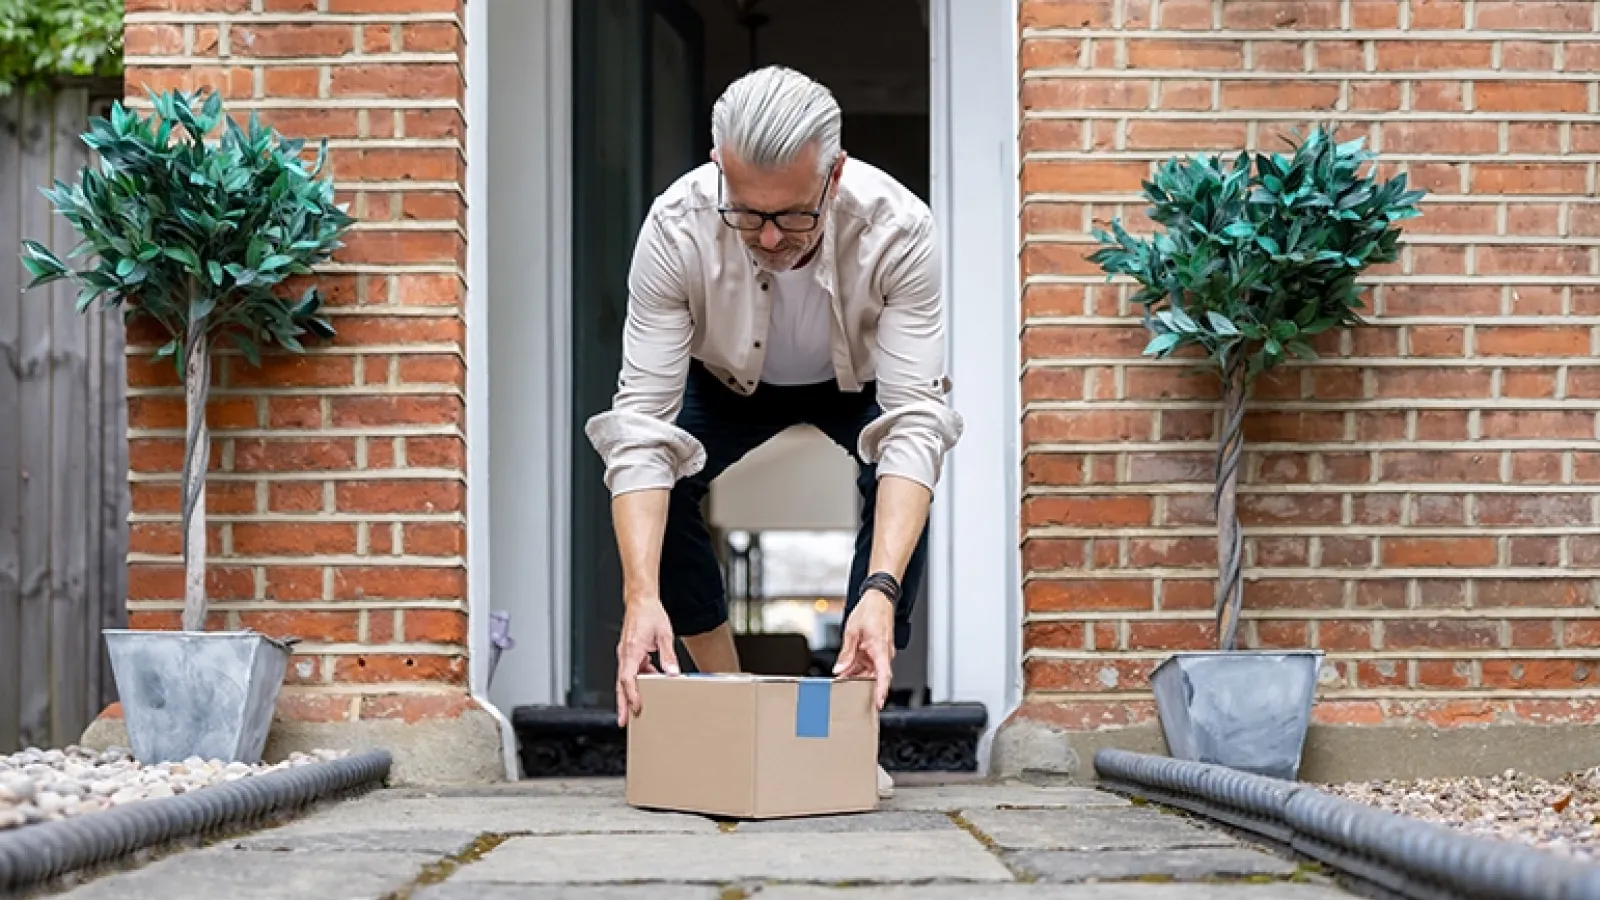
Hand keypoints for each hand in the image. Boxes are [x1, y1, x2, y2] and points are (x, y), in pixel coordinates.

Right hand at [616, 597, 679, 726]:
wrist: (641, 600)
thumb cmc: (650, 613)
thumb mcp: (664, 635)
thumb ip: (668, 656)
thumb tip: (673, 673)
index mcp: (631, 650)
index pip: (628, 678)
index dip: (632, 695)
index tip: (637, 707)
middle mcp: (625, 653)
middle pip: (621, 684)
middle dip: (622, 704)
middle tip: (623, 721)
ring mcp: (626, 653)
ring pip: (625, 679)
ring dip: (629, 694)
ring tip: (636, 709)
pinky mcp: (629, 652)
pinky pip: (632, 670)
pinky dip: (638, 680)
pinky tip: (650, 683)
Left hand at [833, 590, 895, 709]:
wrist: (878, 597)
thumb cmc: (870, 610)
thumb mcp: (852, 632)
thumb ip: (846, 653)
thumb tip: (840, 669)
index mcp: (880, 649)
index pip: (884, 676)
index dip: (881, 691)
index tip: (877, 703)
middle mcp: (883, 654)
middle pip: (874, 677)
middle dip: (861, 687)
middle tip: (847, 694)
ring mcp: (880, 653)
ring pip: (869, 672)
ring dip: (857, 677)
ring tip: (842, 682)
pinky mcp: (876, 650)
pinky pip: (868, 664)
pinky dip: (857, 669)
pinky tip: (846, 672)